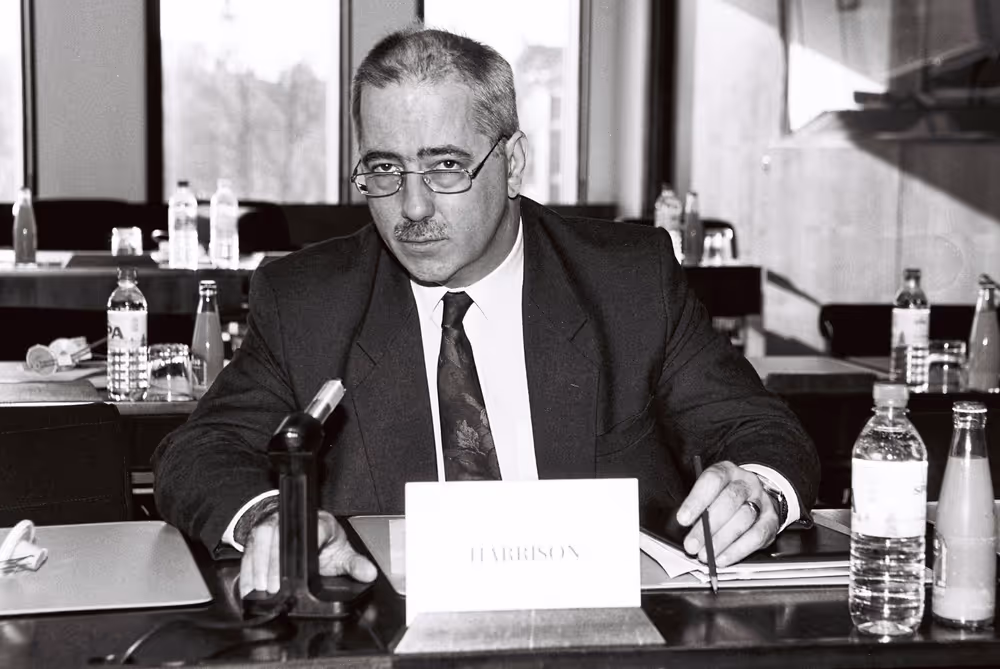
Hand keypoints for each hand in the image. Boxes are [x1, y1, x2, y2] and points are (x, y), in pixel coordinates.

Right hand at [239, 509, 377, 597]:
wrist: (303, 527)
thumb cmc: (322, 540)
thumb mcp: (342, 552)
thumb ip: (355, 564)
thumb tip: (369, 574)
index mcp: (318, 523)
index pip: (313, 530)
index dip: (305, 547)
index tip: (301, 569)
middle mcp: (293, 520)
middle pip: (279, 536)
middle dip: (274, 564)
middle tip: (274, 588)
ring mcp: (272, 524)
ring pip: (261, 539)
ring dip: (258, 566)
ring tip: (260, 589)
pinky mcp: (256, 533)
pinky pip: (248, 548)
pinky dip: (247, 568)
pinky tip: (248, 585)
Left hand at [675, 460, 777, 566]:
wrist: (756, 496)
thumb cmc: (724, 496)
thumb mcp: (710, 492)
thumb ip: (699, 506)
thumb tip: (687, 527)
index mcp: (727, 471)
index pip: (713, 480)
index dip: (697, 500)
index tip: (683, 519)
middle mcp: (747, 483)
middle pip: (729, 501)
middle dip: (707, 527)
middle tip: (692, 545)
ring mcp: (762, 501)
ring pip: (743, 519)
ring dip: (721, 541)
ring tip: (705, 555)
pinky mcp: (771, 521)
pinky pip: (756, 537)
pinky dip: (737, 551)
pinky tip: (722, 559)